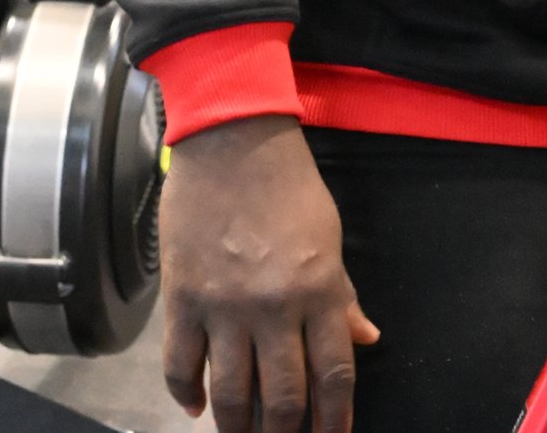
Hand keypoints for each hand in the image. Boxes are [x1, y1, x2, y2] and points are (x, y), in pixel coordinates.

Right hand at [159, 116, 379, 432]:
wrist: (232, 142)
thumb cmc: (289, 185)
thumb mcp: (330, 236)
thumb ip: (344, 295)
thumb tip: (366, 339)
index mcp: (320, 291)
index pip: (333, 374)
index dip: (335, 417)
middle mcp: (274, 308)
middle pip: (282, 396)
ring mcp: (224, 307)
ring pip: (230, 392)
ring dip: (237, 427)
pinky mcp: (182, 299)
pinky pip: (180, 364)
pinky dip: (186, 394)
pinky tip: (195, 407)